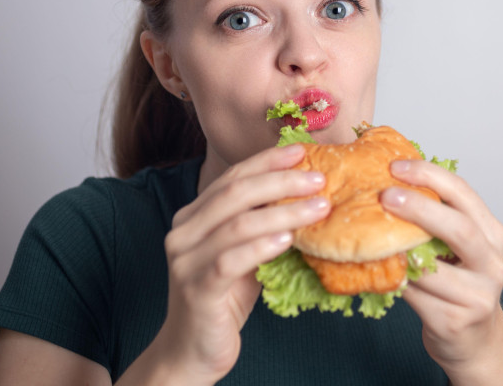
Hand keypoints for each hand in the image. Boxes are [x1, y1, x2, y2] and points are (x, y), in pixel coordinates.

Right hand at [147, 145, 329, 383]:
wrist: (191, 352)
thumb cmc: (223, 299)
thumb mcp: (245, 255)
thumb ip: (262, 227)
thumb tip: (308, 198)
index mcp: (194, 216)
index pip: (232, 177)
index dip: (267, 161)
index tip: (301, 150)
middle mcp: (184, 232)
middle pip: (235, 193)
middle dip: (280, 181)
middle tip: (318, 178)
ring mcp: (186, 260)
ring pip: (238, 224)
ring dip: (283, 212)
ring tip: (318, 207)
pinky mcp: (196, 289)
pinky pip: (230, 261)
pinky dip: (261, 247)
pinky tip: (288, 240)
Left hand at [381, 160, 502, 377]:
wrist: (475, 343)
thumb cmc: (459, 286)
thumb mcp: (457, 249)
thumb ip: (436, 221)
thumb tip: (388, 182)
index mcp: (491, 234)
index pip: (464, 194)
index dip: (430, 176)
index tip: (396, 167)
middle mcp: (492, 263)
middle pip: (460, 228)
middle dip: (421, 207)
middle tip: (385, 195)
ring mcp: (478, 296)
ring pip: (431, 268)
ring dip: (398, 251)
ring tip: (370, 236)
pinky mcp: (455, 322)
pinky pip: (416, 296)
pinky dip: (393, 280)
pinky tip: (374, 269)